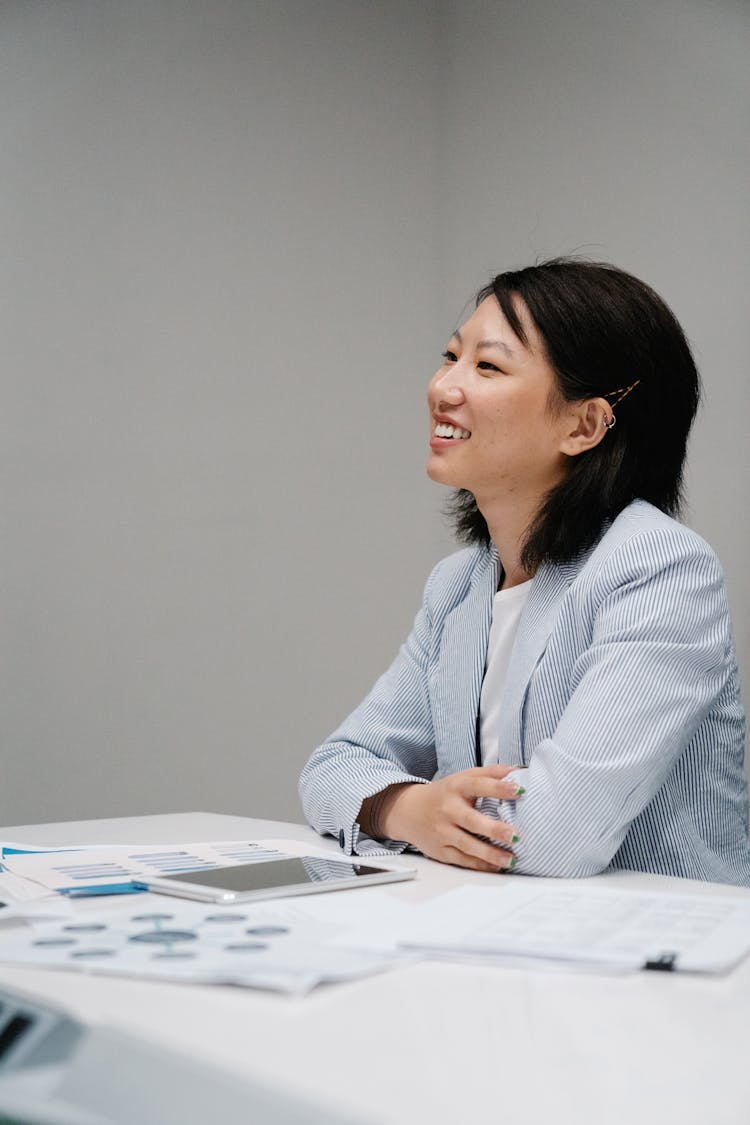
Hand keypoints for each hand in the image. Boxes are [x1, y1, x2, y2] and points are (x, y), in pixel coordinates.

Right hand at [379, 765, 523, 871]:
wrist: (408, 811)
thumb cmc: (443, 794)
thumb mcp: (462, 778)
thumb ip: (489, 774)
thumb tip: (517, 770)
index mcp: (456, 788)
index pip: (478, 785)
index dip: (499, 787)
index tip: (519, 790)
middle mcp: (448, 809)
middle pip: (471, 820)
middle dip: (494, 829)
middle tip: (515, 835)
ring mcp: (442, 832)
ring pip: (467, 845)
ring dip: (490, 854)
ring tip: (511, 859)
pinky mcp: (440, 851)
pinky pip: (462, 860)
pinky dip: (480, 865)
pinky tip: (496, 866)